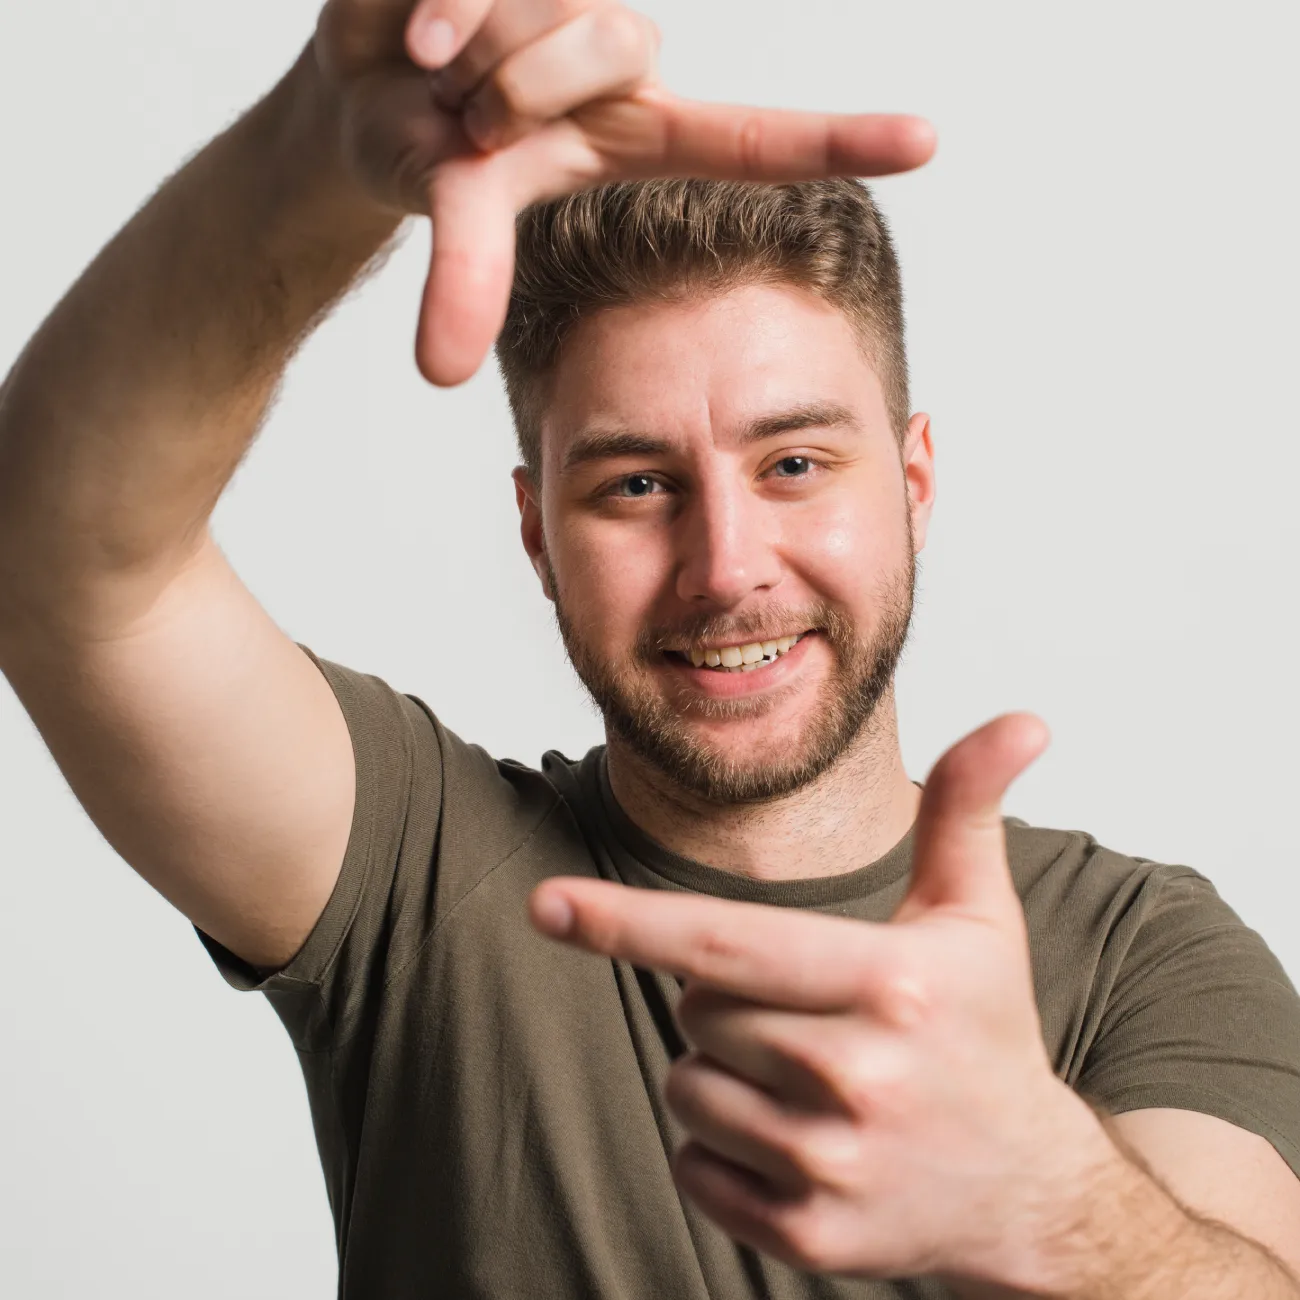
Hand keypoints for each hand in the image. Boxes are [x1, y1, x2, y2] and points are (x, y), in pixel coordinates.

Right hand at [313, 0, 935, 386]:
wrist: (361, 91)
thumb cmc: (437, 154)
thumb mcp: (462, 210)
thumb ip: (466, 280)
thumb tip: (439, 374)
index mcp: (636, 131)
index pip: (751, 136)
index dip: (837, 141)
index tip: (927, 142)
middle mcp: (621, 56)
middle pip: (619, 46)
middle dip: (525, 95)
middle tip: (473, 123)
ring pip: (554, 10)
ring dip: (474, 59)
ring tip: (438, 78)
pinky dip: (439, 17)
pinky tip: (415, 40)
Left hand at [528, 715, 1113, 1283]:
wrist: (1030, 1189)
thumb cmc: (985, 1031)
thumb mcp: (979, 913)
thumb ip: (967, 805)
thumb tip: (1020, 719)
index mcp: (891, 983)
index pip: (728, 942)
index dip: (628, 921)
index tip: (545, 905)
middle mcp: (862, 1076)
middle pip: (695, 1010)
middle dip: (724, 997)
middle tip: (805, 1010)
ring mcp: (836, 1166)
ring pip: (687, 1088)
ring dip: (721, 1071)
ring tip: (809, 1076)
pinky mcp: (814, 1236)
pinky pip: (693, 1168)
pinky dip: (720, 1147)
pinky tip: (797, 1137)